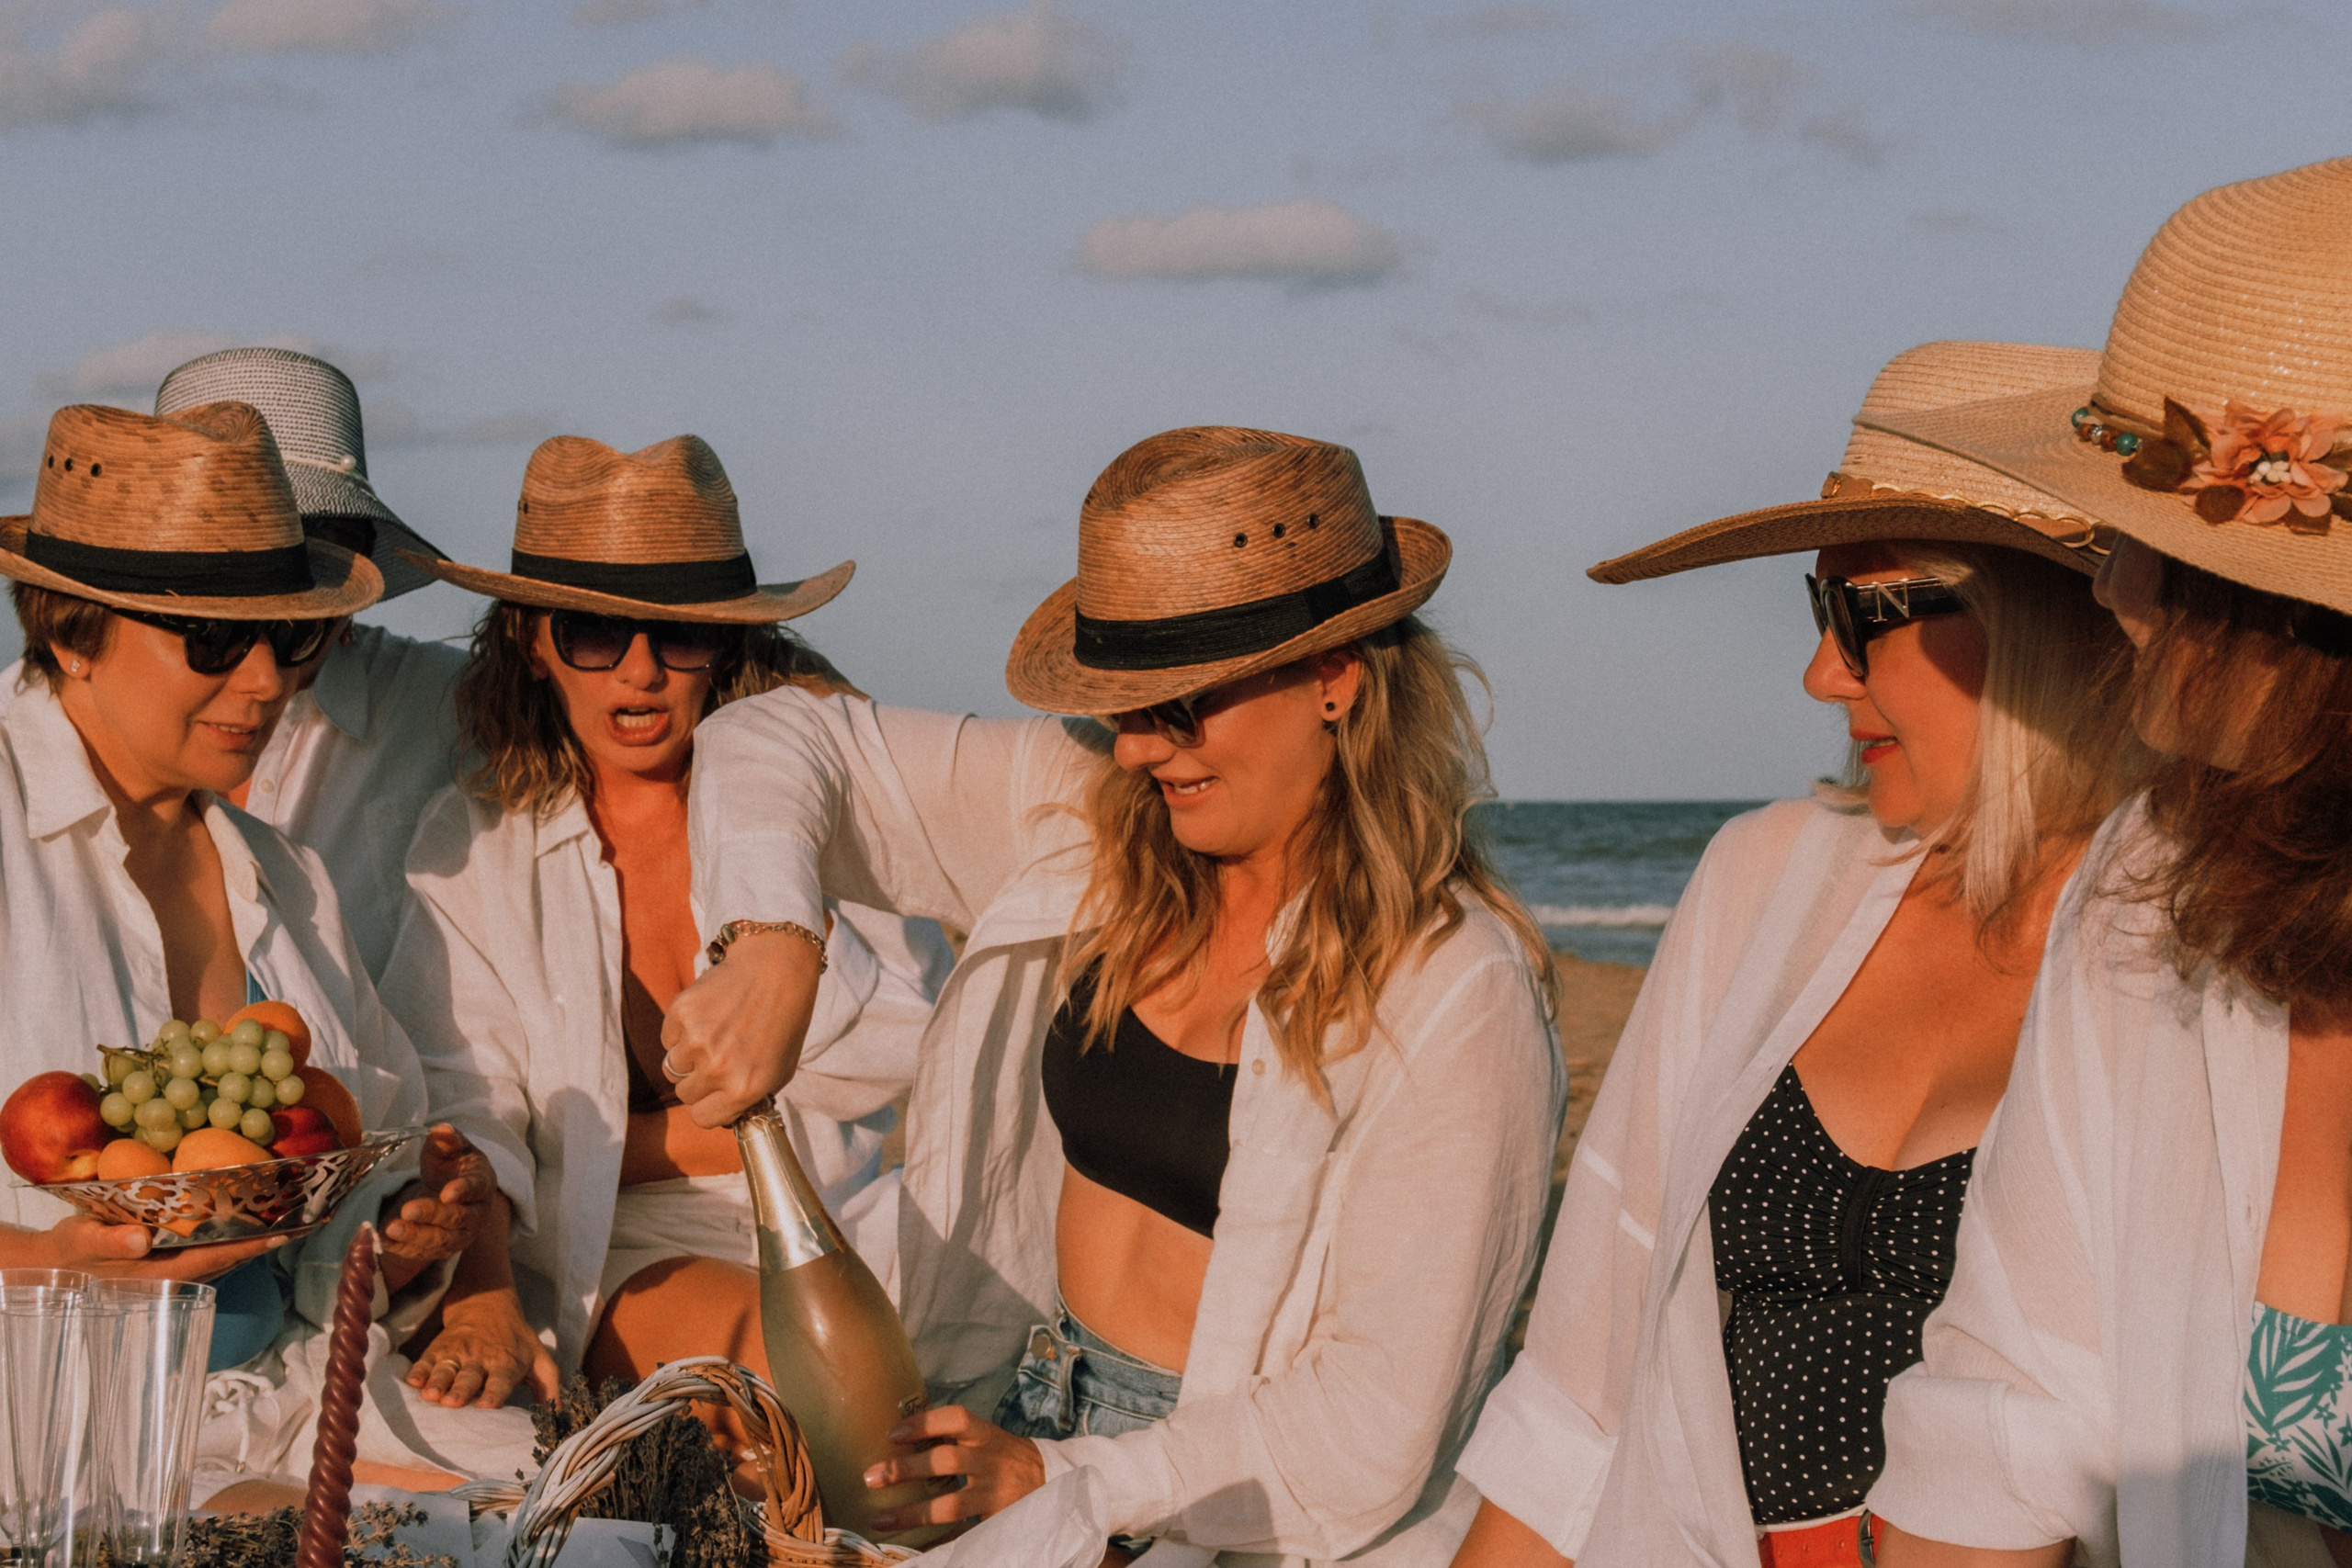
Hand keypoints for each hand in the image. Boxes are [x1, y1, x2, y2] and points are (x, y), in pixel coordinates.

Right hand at [17, 1215, 283, 1280]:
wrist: (53, 1264)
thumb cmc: (70, 1253)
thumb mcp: (81, 1242)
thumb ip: (108, 1242)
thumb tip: (141, 1240)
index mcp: (161, 1273)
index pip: (218, 1258)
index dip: (254, 1245)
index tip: (289, 1232)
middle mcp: (176, 1273)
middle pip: (233, 1255)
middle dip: (269, 1238)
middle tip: (309, 1215)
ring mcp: (176, 1267)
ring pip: (227, 1251)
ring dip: (258, 1234)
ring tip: (294, 1212)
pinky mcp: (171, 1258)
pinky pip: (212, 1245)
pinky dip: (235, 1231)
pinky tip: (252, 1212)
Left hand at [379, 1125, 496, 1275]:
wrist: (448, 1195)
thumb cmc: (452, 1168)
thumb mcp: (451, 1150)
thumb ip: (447, 1140)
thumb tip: (441, 1130)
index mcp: (482, 1185)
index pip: (476, 1189)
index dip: (463, 1191)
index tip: (446, 1192)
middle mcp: (476, 1215)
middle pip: (457, 1218)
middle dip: (432, 1215)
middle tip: (408, 1209)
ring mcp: (459, 1236)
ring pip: (440, 1241)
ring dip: (415, 1235)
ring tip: (391, 1227)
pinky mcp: (439, 1251)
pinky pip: (422, 1253)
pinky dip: (403, 1248)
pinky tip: (384, 1238)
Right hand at [404, 1287, 557, 1408]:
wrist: (489, 1305)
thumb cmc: (517, 1343)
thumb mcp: (540, 1361)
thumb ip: (550, 1391)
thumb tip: (560, 1422)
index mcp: (507, 1363)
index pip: (502, 1380)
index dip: (494, 1392)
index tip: (486, 1405)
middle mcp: (481, 1359)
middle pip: (470, 1377)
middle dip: (461, 1389)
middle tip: (452, 1402)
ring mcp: (458, 1353)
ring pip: (447, 1370)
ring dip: (438, 1382)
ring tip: (431, 1395)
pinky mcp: (439, 1348)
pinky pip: (427, 1360)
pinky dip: (419, 1370)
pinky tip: (412, 1381)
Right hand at [663, 929, 824, 1127]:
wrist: (777, 967)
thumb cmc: (783, 1020)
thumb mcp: (781, 1070)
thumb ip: (750, 1098)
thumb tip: (722, 1116)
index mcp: (744, 1089)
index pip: (702, 1118)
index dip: (708, 1105)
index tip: (714, 1094)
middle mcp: (717, 1069)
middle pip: (684, 1093)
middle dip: (698, 1080)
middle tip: (719, 1055)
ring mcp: (696, 1040)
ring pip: (672, 1066)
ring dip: (688, 1055)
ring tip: (716, 1032)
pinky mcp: (680, 1013)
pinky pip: (667, 1038)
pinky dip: (681, 1030)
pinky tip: (709, 1014)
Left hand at [860, 1404, 1046, 1533]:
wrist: (1050, 1481)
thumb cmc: (1005, 1456)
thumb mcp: (988, 1438)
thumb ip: (955, 1438)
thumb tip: (902, 1434)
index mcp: (986, 1435)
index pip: (955, 1420)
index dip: (923, 1423)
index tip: (892, 1433)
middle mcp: (990, 1461)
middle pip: (946, 1461)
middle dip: (906, 1468)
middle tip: (872, 1476)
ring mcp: (993, 1494)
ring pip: (950, 1505)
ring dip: (911, 1513)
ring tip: (879, 1519)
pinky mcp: (994, 1520)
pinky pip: (961, 1533)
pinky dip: (935, 1542)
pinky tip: (911, 1547)